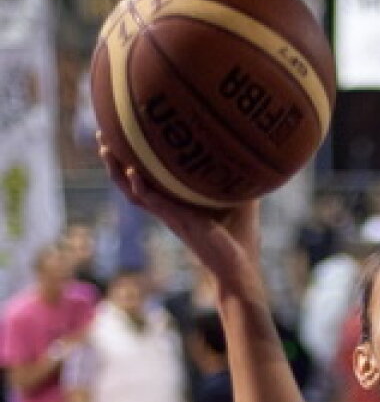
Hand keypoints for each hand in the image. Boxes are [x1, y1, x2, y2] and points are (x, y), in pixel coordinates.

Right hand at [97, 136, 261, 300]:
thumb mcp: (242, 200)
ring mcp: (169, 214)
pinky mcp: (177, 221)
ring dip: (116, 171)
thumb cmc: (240, 237)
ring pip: (131, 191)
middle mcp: (168, 207)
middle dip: (115, 158)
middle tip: (103, 133)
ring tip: (104, 147)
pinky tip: (133, 172)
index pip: (149, 178)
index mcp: (177, 202)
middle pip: (130, 181)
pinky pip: (151, 202)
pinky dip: (141, 187)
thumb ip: (242, 178)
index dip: (135, 159)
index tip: (126, 134)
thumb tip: (253, 153)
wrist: (239, 268)